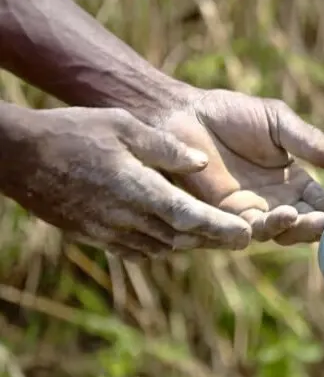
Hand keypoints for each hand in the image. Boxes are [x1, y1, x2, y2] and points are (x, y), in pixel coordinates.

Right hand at [0, 106, 251, 258]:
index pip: (191, 217)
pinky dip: (158, 244)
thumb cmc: (72, 132)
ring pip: (161, 247)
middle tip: (241, 237)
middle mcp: (127, 219)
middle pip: (182, 238)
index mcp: (139, 191)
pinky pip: (136, 250)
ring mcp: (108, 232)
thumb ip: (164, 148)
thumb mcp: (122, 126)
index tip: (248, 237)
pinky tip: (168, 235)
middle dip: (212, 239)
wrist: (18, 157)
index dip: (222, 229)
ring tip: (212, 236)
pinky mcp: (94, 237)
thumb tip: (201, 162)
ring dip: (188, 243)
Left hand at [159, 89, 323, 244]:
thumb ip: (309, 141)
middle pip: (303, 224)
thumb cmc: (230, 113)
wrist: (182, 114)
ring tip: (297, 214)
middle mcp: (275, 204)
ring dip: (289, 228)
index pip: (322, 203)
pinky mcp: (219, 217)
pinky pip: (242, 232)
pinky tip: (271, 218)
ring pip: (276, 232)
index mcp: (294, 183)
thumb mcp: (278, 121)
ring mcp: (248, 213)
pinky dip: (259, 229)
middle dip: (317, 225)